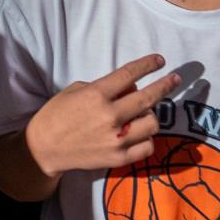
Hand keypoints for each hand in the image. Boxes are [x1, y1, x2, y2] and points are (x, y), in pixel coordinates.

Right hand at [22, 55, 180, 178]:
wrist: (44, 148)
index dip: (148, 65)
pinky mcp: (119, 158)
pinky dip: (147, 139)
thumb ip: (104, 87)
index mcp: (96, 95)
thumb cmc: (57, 114)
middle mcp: (109, 116)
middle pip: (148, 98)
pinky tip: (140, 133)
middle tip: (175, 79)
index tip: (159, 61)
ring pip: (152, 123)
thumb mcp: (76, 90)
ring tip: (143, 114)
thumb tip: (131, 87)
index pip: (129, 74)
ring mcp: (116, 139)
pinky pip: (148, 147)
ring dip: (151, 115)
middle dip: (165, 85)